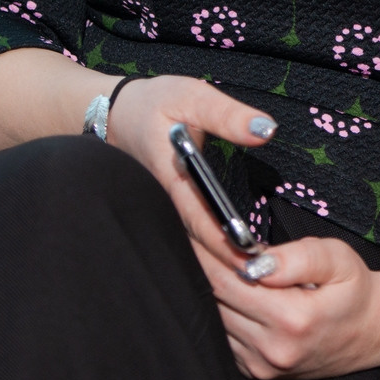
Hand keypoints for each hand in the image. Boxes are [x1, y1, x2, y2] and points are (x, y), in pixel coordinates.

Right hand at [105, 74, 278, 267]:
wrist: (114, 114)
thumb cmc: (154, 104)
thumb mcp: (192, 97)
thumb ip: (228, 115)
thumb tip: (265, 130)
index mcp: (172, 180)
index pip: (201, 222)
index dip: (226, 244)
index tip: (253, 260)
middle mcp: (165, 205)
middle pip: (196, 247)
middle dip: (227, 267)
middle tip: (265, 279)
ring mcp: (164, 212)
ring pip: (190, 250)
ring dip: (219, 268)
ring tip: (257, 282)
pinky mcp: (166, 213)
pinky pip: (187, 242)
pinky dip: (209, 257)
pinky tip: (233, 271)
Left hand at [196, 234, 379, 379]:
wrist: (370, 333)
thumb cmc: (354, 290)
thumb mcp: (340, 259)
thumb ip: (301, 257)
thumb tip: (259, 260)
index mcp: (293, 319)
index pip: (229, 277)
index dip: (204, 245)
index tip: (189, 215)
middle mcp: (271, 348)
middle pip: (213, 295)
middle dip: (198, 257)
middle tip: (185, 221)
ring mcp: (260, 363)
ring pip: (213, 315)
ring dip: (204, 282)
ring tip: (202, 248)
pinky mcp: (254, 369)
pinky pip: (222, 333)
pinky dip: (217, 305)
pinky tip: (223, 282)